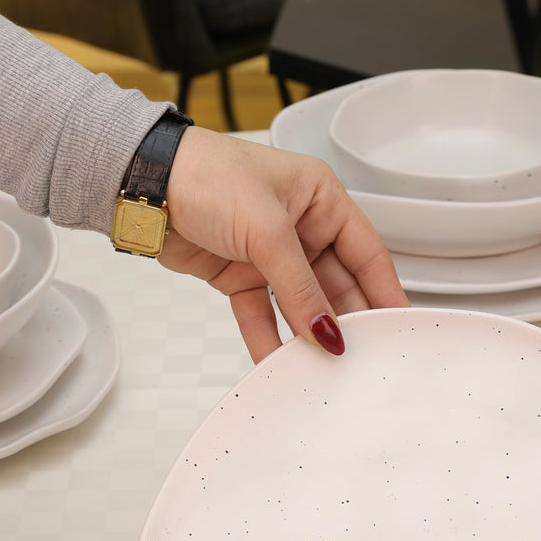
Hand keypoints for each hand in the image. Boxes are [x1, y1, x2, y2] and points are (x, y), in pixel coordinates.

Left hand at [158, 125, 407, 361]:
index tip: (397, 328)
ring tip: (323, 366)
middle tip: (362, 356)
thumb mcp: (267, 230)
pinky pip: (263, 315)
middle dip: (346, 321)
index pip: (367, 253)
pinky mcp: (240, 275)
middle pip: (336, 284)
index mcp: (321, 199)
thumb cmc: (205, 174)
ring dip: (308, 334)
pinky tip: (278, 362)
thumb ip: (300, 288)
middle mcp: (301, 225)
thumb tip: (326, 331)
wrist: (144, 185)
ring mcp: (270, 253)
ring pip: (300, 304)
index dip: (384, 292)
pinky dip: (268, 339)